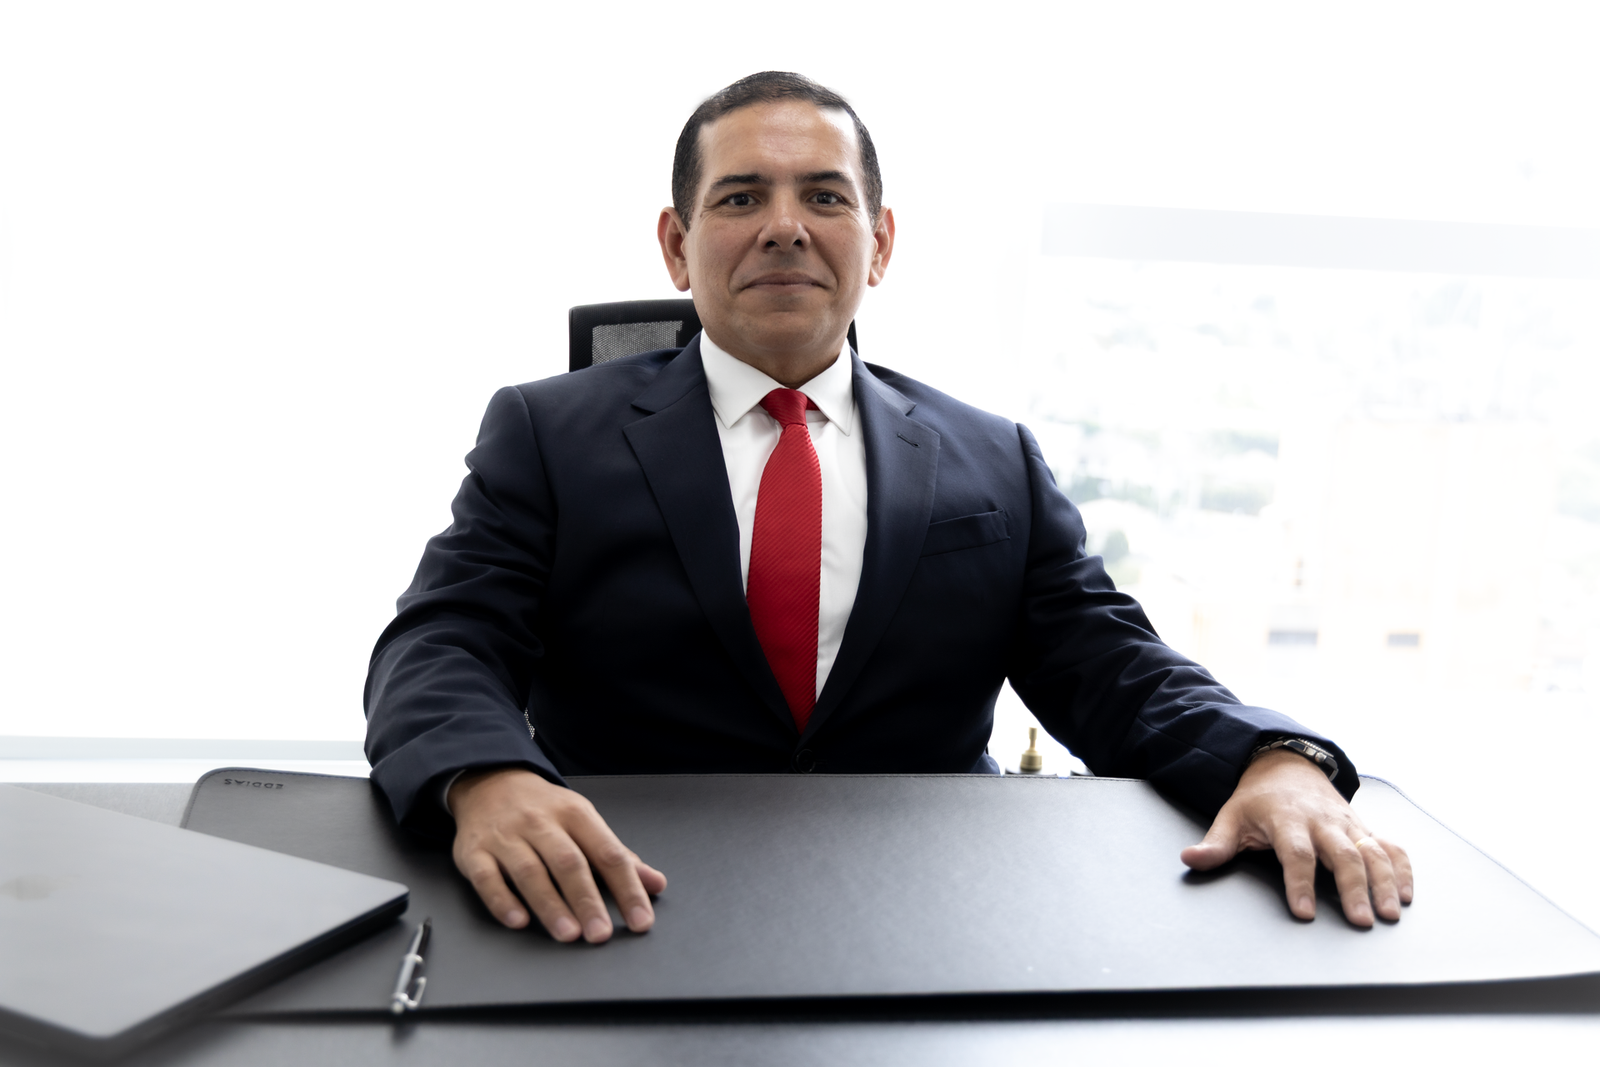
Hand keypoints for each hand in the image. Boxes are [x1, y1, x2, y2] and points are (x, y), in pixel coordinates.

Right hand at [448, 767, 666, 941]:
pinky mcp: (474, 852)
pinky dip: (502, 900)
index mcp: (576, 814)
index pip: (608, 853)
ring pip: (529, 871)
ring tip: (568, 934)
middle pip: (568, 862)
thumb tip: (656, 884)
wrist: (490, 782)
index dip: (627, 889)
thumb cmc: (545, 810)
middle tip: (600, 934)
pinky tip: (519, 921)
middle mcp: (541, 823)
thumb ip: (618, 856)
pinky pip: (487, 877)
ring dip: (549, 905)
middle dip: (587, 900)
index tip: (641, 921)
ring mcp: (506, 837)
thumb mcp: (585, 822)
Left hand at [1179, 749, 1413, 925]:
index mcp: (1287, 819)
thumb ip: (1216, 844)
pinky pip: (1391, 846)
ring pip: (1372, 851)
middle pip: (1343, 854)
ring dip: (1384, 882)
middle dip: (1353, 888)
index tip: (1305, 911)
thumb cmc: (1258, 799)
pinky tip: (1405, 895)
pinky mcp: (1364, 827)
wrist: (1287, 765)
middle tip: (1360, 921)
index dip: (1300, 882)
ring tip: (1389, 914)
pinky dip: (1403, 869)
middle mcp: (1322, 821)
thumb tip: (1190, 859)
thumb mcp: (1231, 817)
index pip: (1296, 853)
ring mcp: (1347, 823)